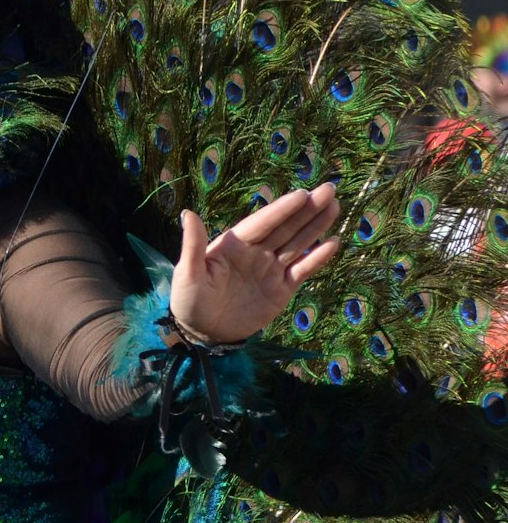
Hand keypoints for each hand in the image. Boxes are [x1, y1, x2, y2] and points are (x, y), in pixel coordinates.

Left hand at [171, 183, 341, 343]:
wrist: (202, 332)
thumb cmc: (188, 300)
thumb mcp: (188, 273)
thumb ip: (193, 245)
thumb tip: (188, 213)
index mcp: (234, 244)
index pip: (262, 222)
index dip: (281, 209)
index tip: (302, 194)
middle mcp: (256, 252)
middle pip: (285, 227)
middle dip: (307, 209)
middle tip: (329, 190)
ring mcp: (270, 270)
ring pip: (298, 244)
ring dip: (316, 226)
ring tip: (334, 206)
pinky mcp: (281, 289)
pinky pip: (302, 270)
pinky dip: (317, 257)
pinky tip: (333, 242)